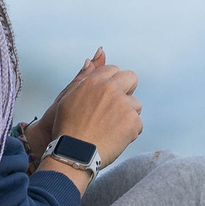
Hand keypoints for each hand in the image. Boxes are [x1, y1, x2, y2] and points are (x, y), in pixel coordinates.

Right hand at [33, 47, 142, 167]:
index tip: (106, 97)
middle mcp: (111, 89)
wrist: (73, 154)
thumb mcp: (69, 97)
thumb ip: (85, 74)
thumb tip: (99, 51)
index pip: (114, 70)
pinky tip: (114, 139)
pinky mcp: (133, 122)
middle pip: (132, 78)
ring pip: (136, 104)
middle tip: (115, 108)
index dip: (112, 83)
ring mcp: (124, 105)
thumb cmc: (66, 126)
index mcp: (95, 81)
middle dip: (127, 90)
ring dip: (127, 115)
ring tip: (110, 129)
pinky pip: (138, 124)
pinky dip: (129, 133)